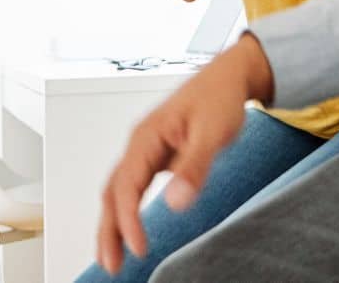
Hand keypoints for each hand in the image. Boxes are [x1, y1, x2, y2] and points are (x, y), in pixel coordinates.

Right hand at [95, 35, 274, 274]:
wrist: (231, 75)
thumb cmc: (220, 95)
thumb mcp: (213, 132)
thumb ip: (194, 167)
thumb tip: (176, 201)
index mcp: (146, 136)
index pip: (126, 185)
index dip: (128, 221)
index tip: (138, 248)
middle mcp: (140, 142)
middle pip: (112, 191)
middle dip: (107, 229)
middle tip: (109, 264)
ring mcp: (146, 148)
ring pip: (118, 189)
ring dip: (112, 222)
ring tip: (112, 255)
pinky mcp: (156, 154)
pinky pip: (131, 186)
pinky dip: (124, 210)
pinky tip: (128, 228)